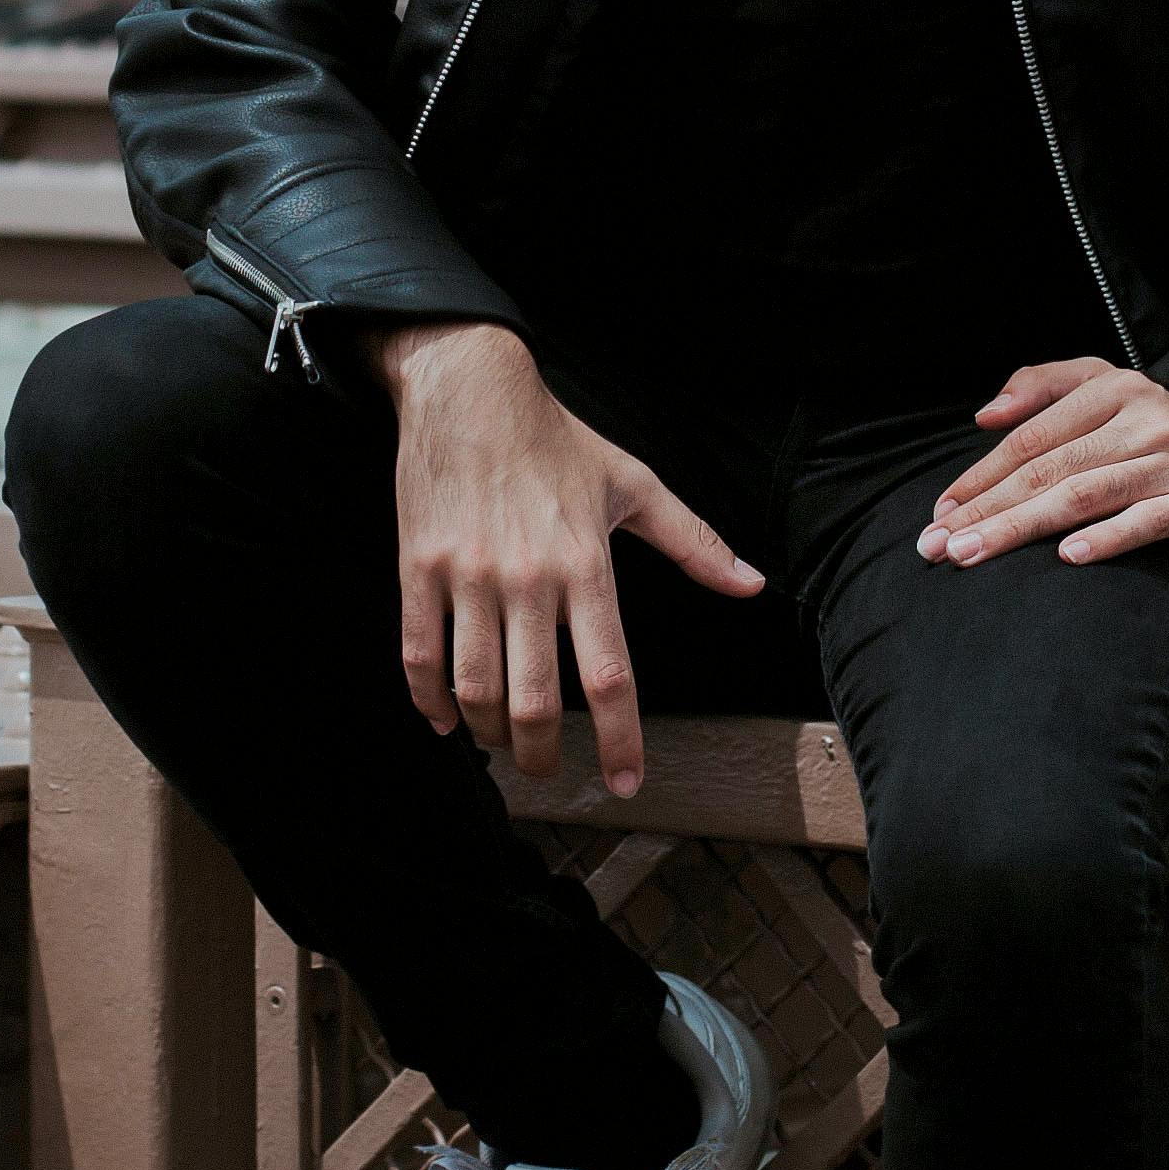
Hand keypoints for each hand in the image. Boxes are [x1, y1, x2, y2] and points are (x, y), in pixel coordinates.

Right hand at [380, 321, 764, 796]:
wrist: (470, 387)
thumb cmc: (557, 439)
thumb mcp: (634, 485)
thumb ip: (694, 542)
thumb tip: (750, 584)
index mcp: (586, 565)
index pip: (609, 675)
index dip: (619, 740)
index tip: (625, 782)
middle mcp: (528, 577)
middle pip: (534, 701)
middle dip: (542, 756)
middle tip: (549, 773)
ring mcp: (468, 575)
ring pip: (475, 687)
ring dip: (488, 734)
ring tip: (501, 744)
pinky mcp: (418, 567)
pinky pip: (419, 653)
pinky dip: (429, 700)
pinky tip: (445, 720)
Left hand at [923, 357, 1168, 567]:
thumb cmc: (1165, 430)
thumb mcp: (1108, 389)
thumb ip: (1044, 388)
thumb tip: (985, 415)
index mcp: (1111, 390)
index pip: (1031, 437)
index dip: (980, 476)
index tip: (940, 513)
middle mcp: (1141, 419)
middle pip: (1049, 469)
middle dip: (987, 510)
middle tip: (939, 545)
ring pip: (1085, 494)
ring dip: (1023, 527)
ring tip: (976, 554)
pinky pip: (1149, 520)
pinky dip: (1109, 538)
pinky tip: (1069, 556)